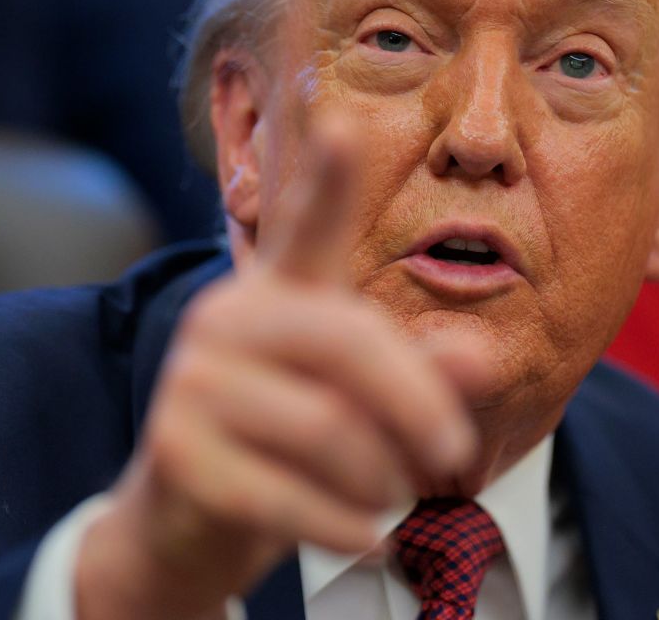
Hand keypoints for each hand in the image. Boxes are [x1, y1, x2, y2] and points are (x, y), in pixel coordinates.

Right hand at [72, 117, 479, 619]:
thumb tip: (482, 353)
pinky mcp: (176, 451)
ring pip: (328, 429)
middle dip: (419, 405)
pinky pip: (288, 495)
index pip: (306, 227)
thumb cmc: (288, 448)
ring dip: (381, 479)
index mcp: (275, 294)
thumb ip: (420, 375)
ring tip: (388, 498)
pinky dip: (346, 527)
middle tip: (455, 454)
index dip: (326, 176)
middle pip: (349, 341)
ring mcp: (192, 383)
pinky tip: (368, 539)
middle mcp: (227, 320)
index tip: (342, 119)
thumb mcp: (360, 406)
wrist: (186, 522)